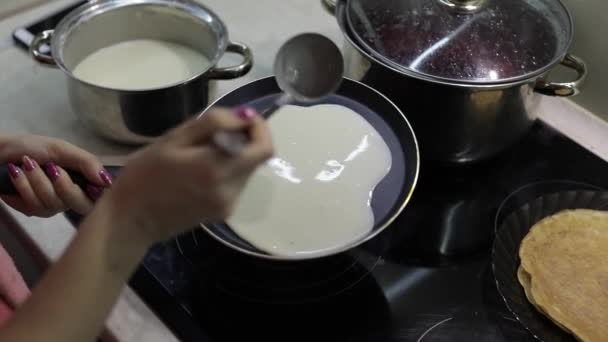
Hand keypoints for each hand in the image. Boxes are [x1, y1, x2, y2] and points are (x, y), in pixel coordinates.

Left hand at [0, 136, 110, 215]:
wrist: (0, 151)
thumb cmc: (34, 147)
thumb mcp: (63, 149)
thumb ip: (87, 163)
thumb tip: (108, 181)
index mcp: (84, 181)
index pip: (103, 196)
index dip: (99, 194)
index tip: (90, 185)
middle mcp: (73, 196)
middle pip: (82, 205)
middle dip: (65, 186)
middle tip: (52, 168)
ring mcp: (54, 206)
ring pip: (54, 204)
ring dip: (37, 180)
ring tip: (26, 163)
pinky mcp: (33, 210)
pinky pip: (34, 206)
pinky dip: (24, 185)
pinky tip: (16, 173)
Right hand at [102, 107, 272, 242]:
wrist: (131, 220)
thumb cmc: (144, 174)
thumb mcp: (172, 139)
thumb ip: (212, 124)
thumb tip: (245, 116)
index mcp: (216, 168)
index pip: (263, 147)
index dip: (258, 128)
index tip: (240, 117)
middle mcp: (230, 189)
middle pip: (259, 158)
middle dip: (247, 139)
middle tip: (219, 131)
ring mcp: (229, 204)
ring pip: (248, 170)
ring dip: (237, 154)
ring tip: (203, 152)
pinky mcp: (224, 213)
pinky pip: (237, 183)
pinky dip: (228, 170)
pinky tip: (202, 170)